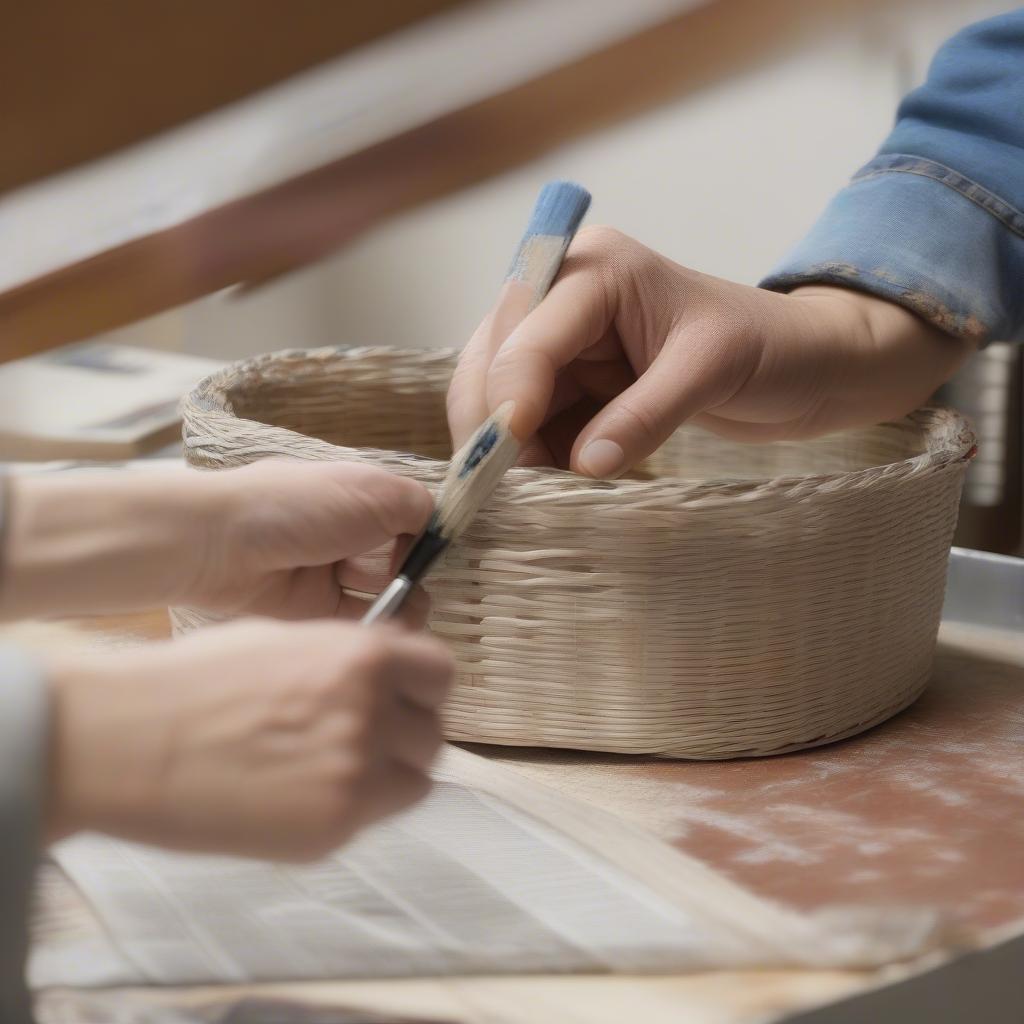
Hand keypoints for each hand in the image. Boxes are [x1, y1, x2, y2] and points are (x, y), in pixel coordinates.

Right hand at [46, 618, 453, 860]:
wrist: (129, 741)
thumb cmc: (194, 680)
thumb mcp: (285, 639)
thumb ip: (348, 656)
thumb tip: (388, 668)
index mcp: (364, 656)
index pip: (441, 674)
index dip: (423, 687)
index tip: (405, 697)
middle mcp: (374, 713)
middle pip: (432, 733)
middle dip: (406, 735)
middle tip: (364, 740)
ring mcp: (357, 775)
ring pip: (415, 782)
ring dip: (389, 776)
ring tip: (334, 771)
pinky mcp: (333, 828)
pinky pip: (372, 819)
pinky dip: (353, 809)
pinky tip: (302, 796)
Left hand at [187, 460, 433, 619]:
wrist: (223, 546)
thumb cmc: (300, 505)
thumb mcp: (375, 491)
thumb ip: (419, 507)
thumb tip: (440, 529)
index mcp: (357, 495)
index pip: (408, 515)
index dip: (428, 532)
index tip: (442, 549)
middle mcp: (345, 532)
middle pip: (399, 556)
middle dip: (416, 570)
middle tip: (420, 580)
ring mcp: (330, 572)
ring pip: (383, 591)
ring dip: (405, 599)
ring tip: (410, 605)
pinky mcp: (315, 611)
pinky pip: (360, 620)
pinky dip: (381, 623)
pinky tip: (394, 625)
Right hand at [447, 227, 974, 475]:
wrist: (806, 368)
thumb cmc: (772, 348)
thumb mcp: (711, 371)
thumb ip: (644, 416)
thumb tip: (582, 466)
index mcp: (596, 270)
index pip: (529, 332)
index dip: (509, 395)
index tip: (504, 459)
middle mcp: (566, 297)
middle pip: (494, 359)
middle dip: (489, 422)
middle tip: (492, 487)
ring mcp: (567, 344)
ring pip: (502, 396)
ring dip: (505, 446)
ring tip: (523, 494)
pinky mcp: (577, 386)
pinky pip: (533, 424)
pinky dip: (532, 457)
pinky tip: (546, 485)